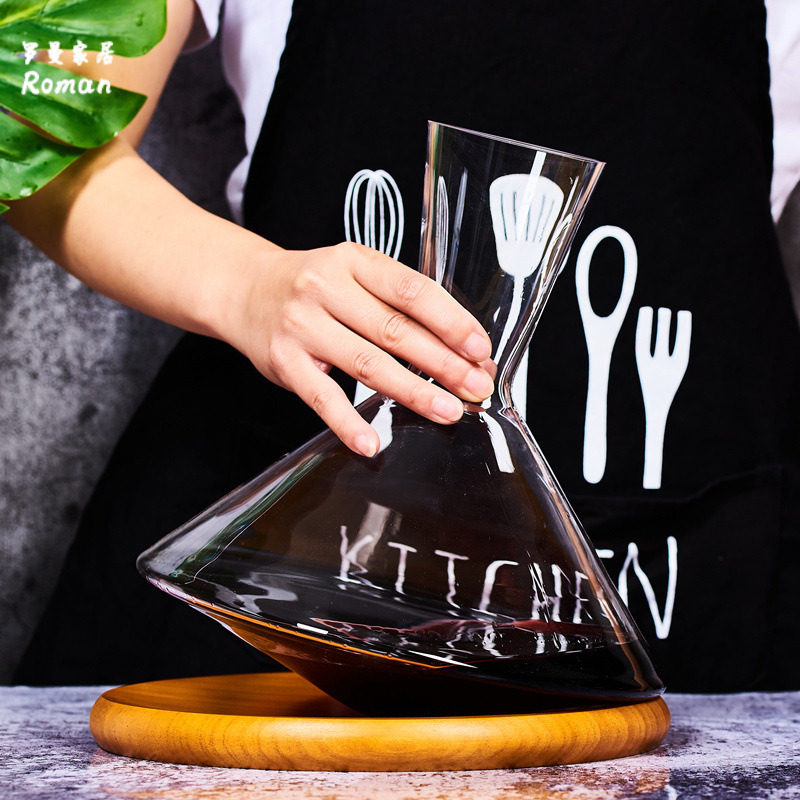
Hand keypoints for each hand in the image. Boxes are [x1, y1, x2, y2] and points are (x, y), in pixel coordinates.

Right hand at [226, 242, 493, 455]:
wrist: (243, 288)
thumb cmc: (311, 286)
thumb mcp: (352, 275)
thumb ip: (396, 305)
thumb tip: (456, 347)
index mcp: (354, 261)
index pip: (412, 291)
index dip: (451, 321)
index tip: (479, 348)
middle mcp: (327, 288)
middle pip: (396, 330)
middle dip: (443, 362)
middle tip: (475, 386)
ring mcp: (303, 325)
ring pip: (367, 363)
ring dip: (412, 391)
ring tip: (446, 411)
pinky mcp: (284, 361)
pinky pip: (321, 397)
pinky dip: (347, 422)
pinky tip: (371, 442)